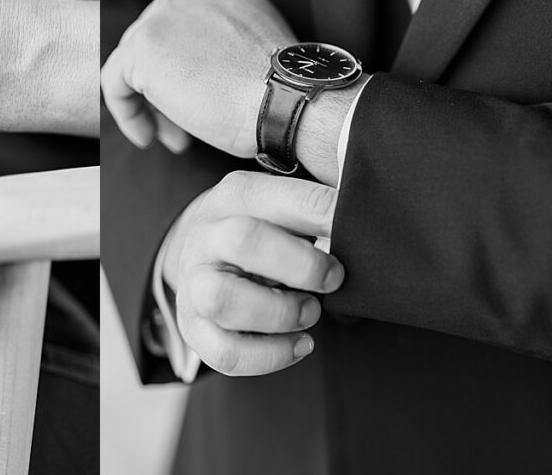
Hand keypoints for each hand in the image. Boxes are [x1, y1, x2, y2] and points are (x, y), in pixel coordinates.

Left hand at [102, 0, 295, 157]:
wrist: (287, 101)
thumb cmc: (282, 86)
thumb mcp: (253, 40)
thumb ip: (218, 38)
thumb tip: (187, 68)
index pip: (185, 23)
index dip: (189, 64)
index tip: (204, 94)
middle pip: (160, 41)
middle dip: (171, 87)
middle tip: (186, 126)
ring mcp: (163, 12)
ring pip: (137, 62)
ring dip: (155, 104)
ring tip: (177, 136)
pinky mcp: (142, 47)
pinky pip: (115, 82)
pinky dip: (126, 112)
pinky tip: (148, 136)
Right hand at [162, 170, 342, 375]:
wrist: (201, 254)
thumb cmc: (259, 229)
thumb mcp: (281, 200)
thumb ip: (316, 200)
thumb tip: (356, 199)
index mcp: (234, 197)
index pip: (277, 196)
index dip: (321, 212)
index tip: (354, 226)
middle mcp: (207, 237)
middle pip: (242, 240)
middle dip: (301, 264)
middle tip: (335, 277)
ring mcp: (195, 285)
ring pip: (224, 301)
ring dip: (281, 312)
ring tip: (311, 311)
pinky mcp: (195, 329)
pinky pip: (226, 352)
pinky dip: (272, 355)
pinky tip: (301, 342)